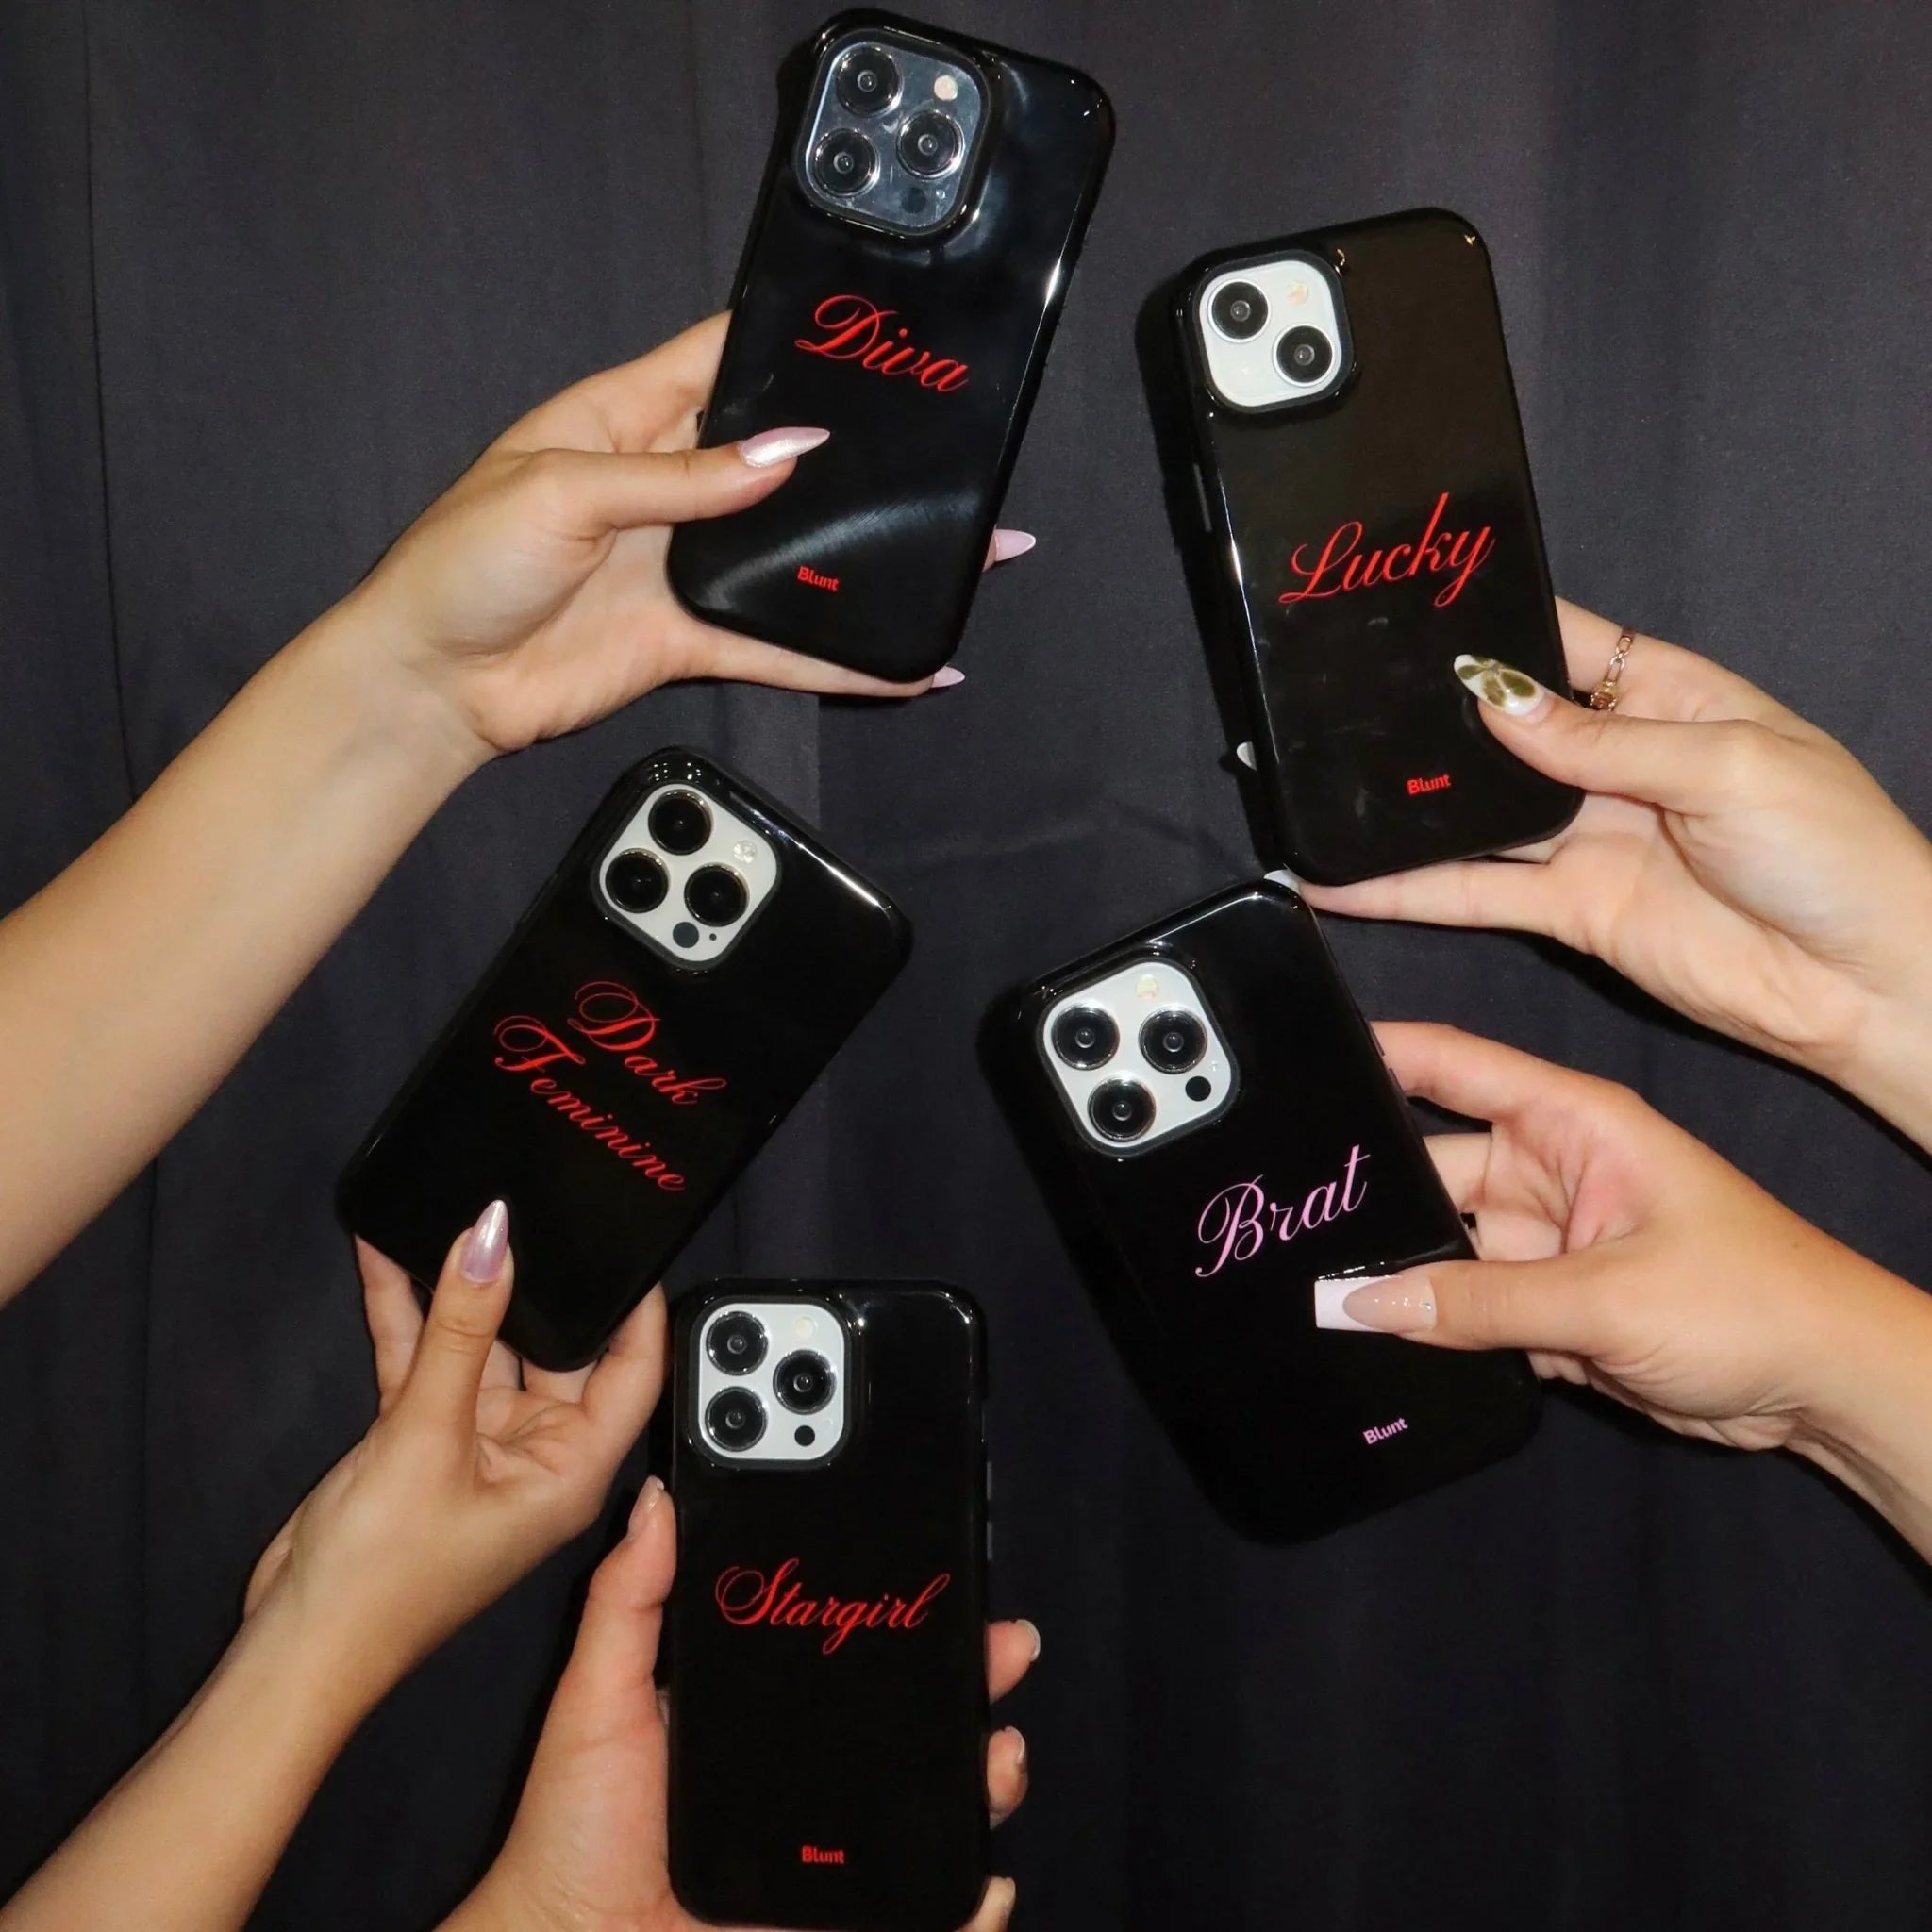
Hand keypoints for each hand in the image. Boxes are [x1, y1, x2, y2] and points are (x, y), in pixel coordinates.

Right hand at [244, 1202, 661, 1706]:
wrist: (295, 1648)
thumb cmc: (386, 1571)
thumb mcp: (428, 1434)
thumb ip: (462, 1330)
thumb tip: (493, 1235)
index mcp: (573, 1466)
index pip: (632, 1370)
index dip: (636, 1306)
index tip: (626, 1236)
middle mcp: (537, 1451)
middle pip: (554, 1349)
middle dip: (537, 1282)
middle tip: (526, 1202)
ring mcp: (477, 1442)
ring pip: (482, 1346)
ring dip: (462, 1288)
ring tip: (455, 1205)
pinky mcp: (420, 1438)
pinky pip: (426, 1360)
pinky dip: (407, 1314)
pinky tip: (386, 1251)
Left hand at [338, 313, 1033, 758]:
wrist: (430, 682)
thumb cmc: (463, 563)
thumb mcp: (564, 490)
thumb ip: (683, 476)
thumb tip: (789, 453)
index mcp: (625, 419)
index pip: (721, 359)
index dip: (791, 344)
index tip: (871, 334)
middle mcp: (667, 486)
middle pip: (778, 462)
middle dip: (856, 456)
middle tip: (946, 449)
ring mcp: (684, 565)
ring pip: (794, 557)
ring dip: (867, 559)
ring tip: (959, 551)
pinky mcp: (690, 639)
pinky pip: (779, 646)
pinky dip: (841, 661)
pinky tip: (905, 665)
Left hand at [449, 1481, 1035, 1931]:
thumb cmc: (572, 1837)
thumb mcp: (597, 1699)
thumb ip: (628, 1601)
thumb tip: (659, 1499)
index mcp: (764, 1715)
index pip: (852, 1652)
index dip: (908, 1615)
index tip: (948, 1577)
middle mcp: (811, 1778)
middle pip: (914, 1720)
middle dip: (971, 1681)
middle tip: (1000, 1652)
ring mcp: (833, 1857)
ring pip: (936, 1807)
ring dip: (986, 1778)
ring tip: (996, 1759)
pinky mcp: (842, 1921)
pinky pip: (924, 1911)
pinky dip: (971, 1902)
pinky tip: (984, 1887)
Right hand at [1300, 600, 1931, 1147]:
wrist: (1864, 982)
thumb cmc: (1835, 853)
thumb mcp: (1729, 765)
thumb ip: (1605, 740)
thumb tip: (1499, 703)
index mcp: (1669, 697)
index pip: (1566, 644)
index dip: (1498, 627)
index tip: (1415, 614)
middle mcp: (1615, 762)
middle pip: (1503, 729)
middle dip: (1433, 719)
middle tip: (1343, 707)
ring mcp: (1587, 838)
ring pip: (1475, 814)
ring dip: (1407, 809)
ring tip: (1325, 794)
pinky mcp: (1568, 911)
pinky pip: (1474, 893)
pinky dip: (1408, 891)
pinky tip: (1349, 883)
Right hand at [1316, 1026, 1931, 1561]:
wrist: (1829, 1388)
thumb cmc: (1755, 1302)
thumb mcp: (1606, 1296)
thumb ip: (1477, 1303)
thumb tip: (1359, 1302)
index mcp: (1571, 1123)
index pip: (1450, 1064)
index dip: (1375, 1051)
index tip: (1294, 1055)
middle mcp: (1549, 1170)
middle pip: (1429, 1167)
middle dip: (1370, 1196)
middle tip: (1280, 1214)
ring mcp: (1546, 1241)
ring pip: (1440, 1248)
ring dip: (1397, 1274)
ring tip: (1313, 1287)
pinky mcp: (1549, 1306)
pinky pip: (1464, 1308)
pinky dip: (1429, 1327)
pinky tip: (1372, 1340)